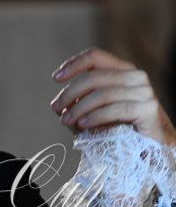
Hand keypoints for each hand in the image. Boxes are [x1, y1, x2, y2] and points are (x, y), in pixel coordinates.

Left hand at [51, 47, 175, 143]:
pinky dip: (95, 117)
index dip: (73, 64)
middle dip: (70, 92)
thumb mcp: (95, 114)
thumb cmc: (121, 131)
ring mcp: (144, 91)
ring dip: (79, 107)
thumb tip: (58, 104)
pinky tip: (82, 125)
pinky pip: (116, 109)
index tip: (55, 78)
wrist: (151, 150)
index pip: (95, 56)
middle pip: (94, 76)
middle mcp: (135, 76)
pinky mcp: (148, 108)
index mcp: (122, 71)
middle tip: (55, 108)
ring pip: (103, 93)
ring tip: (66, 120)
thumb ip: (78, 106)